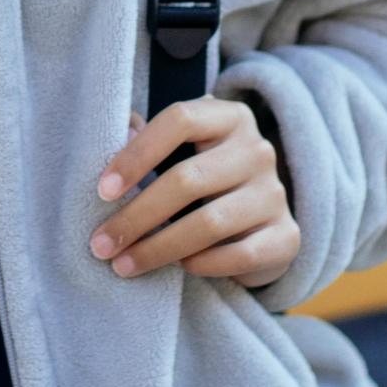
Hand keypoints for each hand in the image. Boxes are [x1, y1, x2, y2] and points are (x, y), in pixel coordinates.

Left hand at [88, 98, 299, 288]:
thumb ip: (146, 137)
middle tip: (100, 245)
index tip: (102, 191)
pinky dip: (203, 265)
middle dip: (136, 216)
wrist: (261, 224)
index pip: (180, 120)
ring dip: (158, 249)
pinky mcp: (286, 236)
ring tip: (123, 265)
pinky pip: (239, 255)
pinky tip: (178, 269)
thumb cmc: (205, 180)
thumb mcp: (181, 151)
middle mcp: (258, 150)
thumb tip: (117, 133)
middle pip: (188, 179)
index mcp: (230, 118)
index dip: (136, 153)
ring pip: (209, 223)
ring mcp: (275, 194)